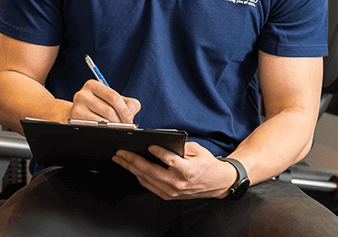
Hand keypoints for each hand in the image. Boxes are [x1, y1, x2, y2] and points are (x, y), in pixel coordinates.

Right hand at [69, 79, 140, 123]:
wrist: (77, 114)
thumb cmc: (98, 106)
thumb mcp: (113, 101)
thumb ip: (129, 104)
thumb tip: (131, 113)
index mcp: (93, 85)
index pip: (113, 96)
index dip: (124, 110)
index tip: (129, 120)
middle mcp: (83, 93)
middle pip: (108, 110)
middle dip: (119, 121)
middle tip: (124, 127)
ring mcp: (77, 106)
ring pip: (102, 120)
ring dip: (112, 127)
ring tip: (116, 128)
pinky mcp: (75, 117)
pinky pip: (94, 126)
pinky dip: (103, 130)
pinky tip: (105, 129)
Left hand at [112, 141, 237, 199]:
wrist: (217, 183)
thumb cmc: (207, 164)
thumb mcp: (198, 150)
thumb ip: (180, 146)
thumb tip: (162, 141)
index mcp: (188, 170)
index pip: (169, 160)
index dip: (158, 152)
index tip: (148, 145)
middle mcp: (178, 182)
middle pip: (151, 171)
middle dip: (133, 160)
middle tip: (121, 152)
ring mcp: (173, 191)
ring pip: (147, 179)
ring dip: (131, 168)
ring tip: (120, 159)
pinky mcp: (169, 196)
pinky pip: (150, 186)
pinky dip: (139, 177)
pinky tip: (131, 169)